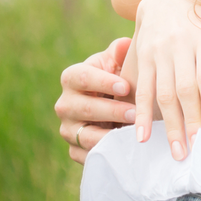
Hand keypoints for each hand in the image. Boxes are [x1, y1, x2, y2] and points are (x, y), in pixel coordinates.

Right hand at [55, 38, 134, 163]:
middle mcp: (65, 104)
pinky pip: (88, 155)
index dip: (103, 82)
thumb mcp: (118, 62)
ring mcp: (68, 129)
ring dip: (109, 136)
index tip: (125, 86)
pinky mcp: (75, 149)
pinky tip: (124, 152)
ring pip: (85, 135)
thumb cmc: (119, 77)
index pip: (82, 77)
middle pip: (84, 108)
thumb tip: (125, 44)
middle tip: (135, 113)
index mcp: (72, 77)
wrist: (115, 104)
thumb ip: (119, 52)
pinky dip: (106, 154)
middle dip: (111, 111)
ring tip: (131, 135)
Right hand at [132, 0, 200, 159]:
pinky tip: (141, 135)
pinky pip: (141, 88)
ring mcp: (158, 52)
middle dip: (190, 122)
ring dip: (169, 124)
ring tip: (177, 150)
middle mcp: (179, 45)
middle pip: (184, 89)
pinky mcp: (141, 57)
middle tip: (196, 150)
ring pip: (162, 93)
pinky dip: (140, 113)